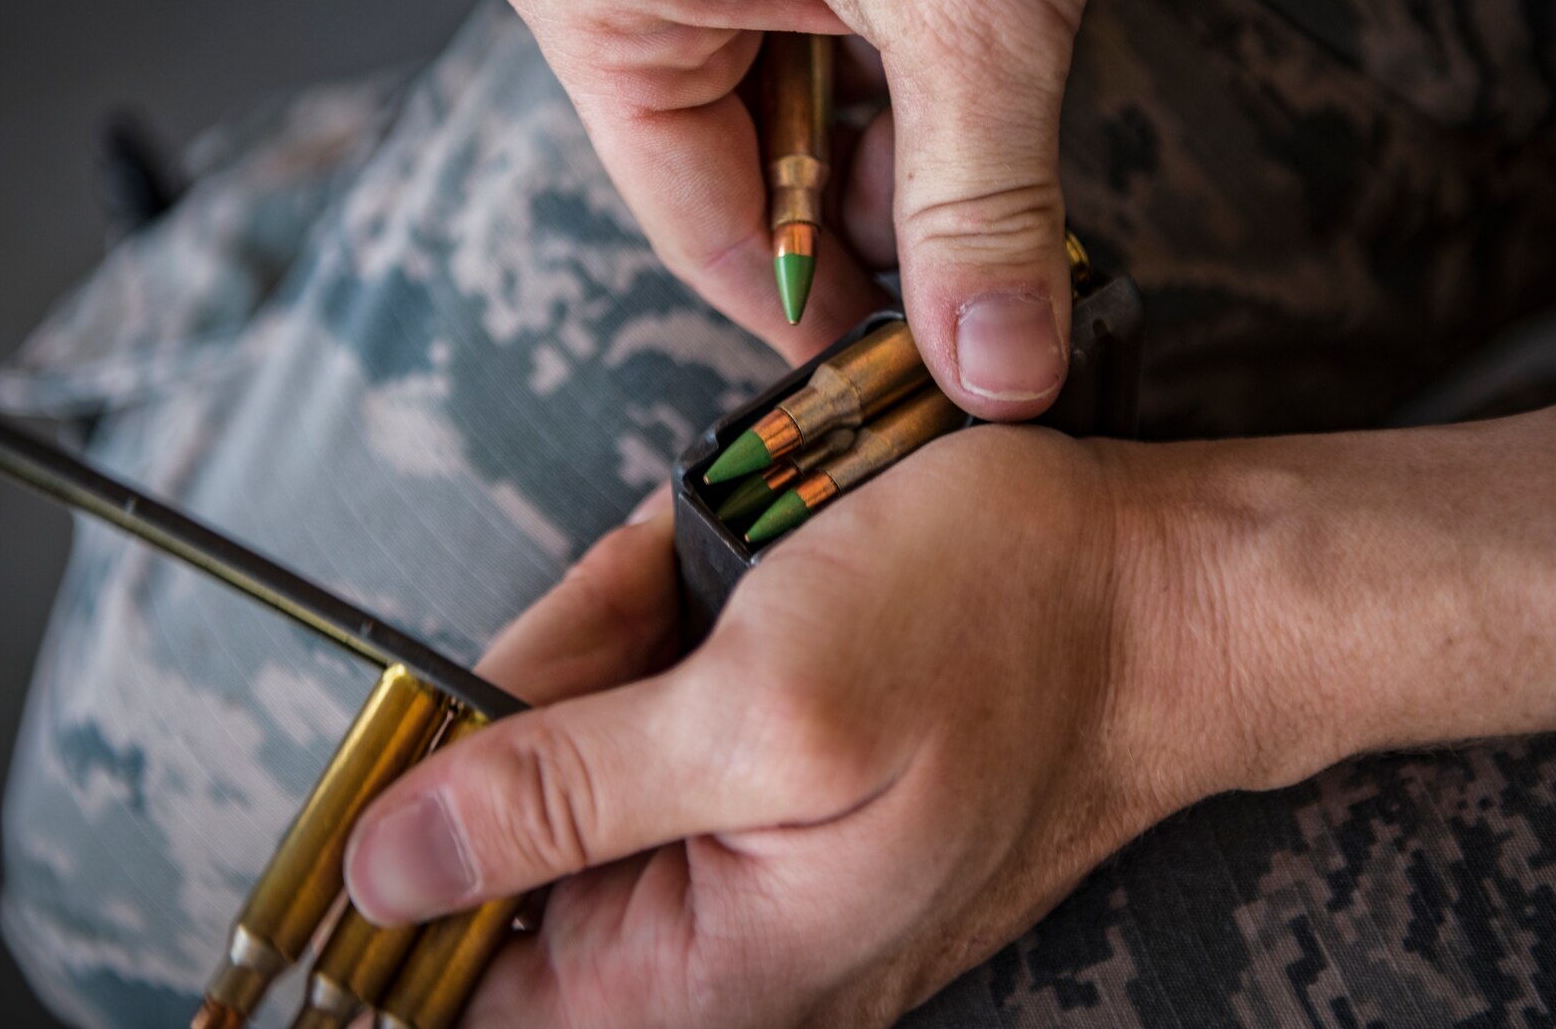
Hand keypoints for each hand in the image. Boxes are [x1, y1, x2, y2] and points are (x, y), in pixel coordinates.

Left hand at [345, 364, 1555, 1026]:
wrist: (1169, 593)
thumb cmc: (1001, 631)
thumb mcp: (764, 706)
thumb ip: (563, 795)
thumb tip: (386, 869)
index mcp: (708, 969)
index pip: (465, 984)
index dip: (402, 863)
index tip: (420, 729)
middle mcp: (726, 948)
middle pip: (515, 847)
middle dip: (543, 700)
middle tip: (654, 605)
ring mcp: (759, 867)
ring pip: (585, 762)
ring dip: (615, 648)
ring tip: (723, 572)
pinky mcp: (784, 794)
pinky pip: (663, 725)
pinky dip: (668, 633)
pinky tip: (742, 574)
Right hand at [483, 0, 1168, 412]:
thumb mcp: (985, 2)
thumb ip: (982, 207)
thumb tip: (991, 368)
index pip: (690, 219)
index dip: (812, 310)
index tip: (908, 372)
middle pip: (726, 152)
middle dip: (862, 201)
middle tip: (989, 244)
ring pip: (768, 76)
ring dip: (886, 113)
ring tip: (986, 74)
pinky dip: (876, 35)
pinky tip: (954, 18)